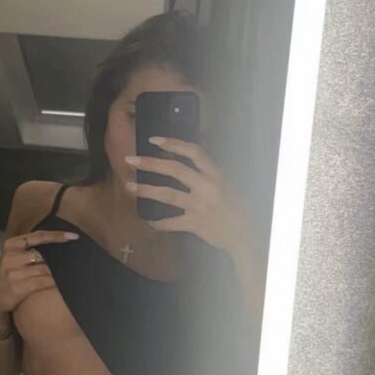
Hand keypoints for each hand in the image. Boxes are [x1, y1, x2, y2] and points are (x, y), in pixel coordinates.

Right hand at [0, 228, 78, 318]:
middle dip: (59, 260)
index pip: (38, 236)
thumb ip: (28, 249)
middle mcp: (10, 257)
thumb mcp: (12, 258)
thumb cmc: (7, 276)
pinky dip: (54, 284)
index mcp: (10, 245)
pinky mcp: (16, 288)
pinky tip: (61, 285)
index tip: (74, 236)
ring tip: (69, 274)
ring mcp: (12, 273)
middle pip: (44, 255)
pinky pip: (42, 283)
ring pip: (45, 270)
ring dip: (58, 273)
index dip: (57, 236)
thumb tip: (57, 245)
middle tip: (74, 261)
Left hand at [124, 136, 250, 254]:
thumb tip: (186, 161)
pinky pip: (172, 223)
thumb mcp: (226, 184)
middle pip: (175, 170)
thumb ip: (207, 174)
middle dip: (150, 164)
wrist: (246, 234)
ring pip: (168, 195)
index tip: (154, 140)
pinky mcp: (196, 224)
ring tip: (129, 187)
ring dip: (146, 190)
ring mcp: (200, 206)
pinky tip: (150, 222)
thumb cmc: (235, 207)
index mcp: (216, 174)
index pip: (193, 152)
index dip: (173, 143)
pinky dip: (159, 223)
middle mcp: (207, 187)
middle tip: (130, 160)